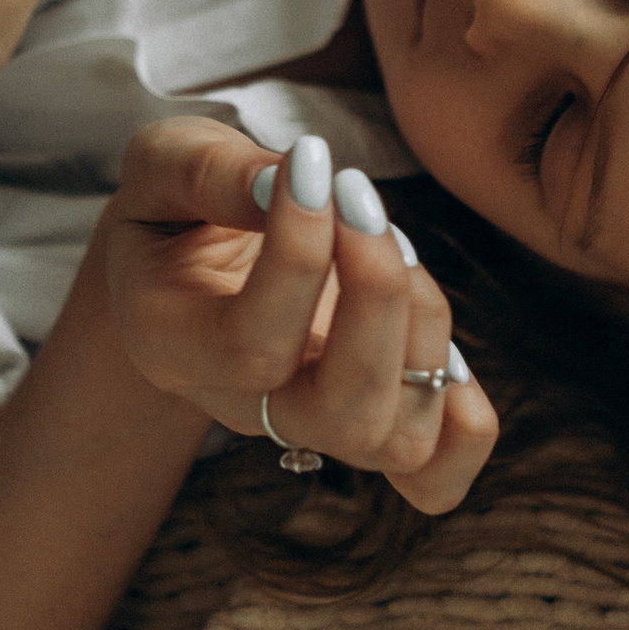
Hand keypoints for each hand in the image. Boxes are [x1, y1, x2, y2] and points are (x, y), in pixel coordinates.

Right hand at [101, 119, 498, 513]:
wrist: (185, 261)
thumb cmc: (177, 204)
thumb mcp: (164, 161)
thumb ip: (207, 170)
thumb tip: (288, 183)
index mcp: (172, 347)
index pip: (252, 344)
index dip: (298, 253)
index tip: (311, 159)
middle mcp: (247, 408)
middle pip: (343, 415)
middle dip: (379, 295)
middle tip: (358, 195)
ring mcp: (316, 424)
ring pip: (401, 441)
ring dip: (424, 327)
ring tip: (392, 239)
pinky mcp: (374, 419)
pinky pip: (440, 470)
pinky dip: (464, 408)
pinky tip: (423, 314)